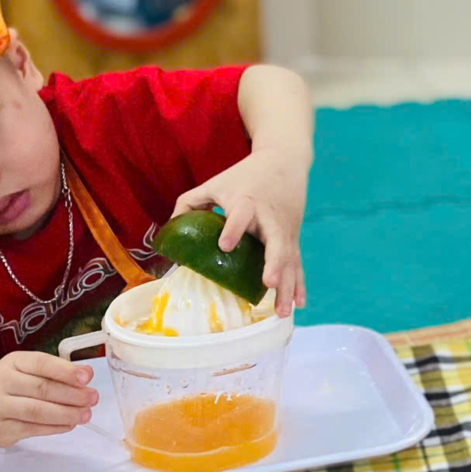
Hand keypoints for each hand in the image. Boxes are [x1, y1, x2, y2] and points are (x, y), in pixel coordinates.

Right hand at [0, 350, 96, 447]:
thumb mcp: (28, 370)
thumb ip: (56, 371)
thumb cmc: (10, 386)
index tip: (87, 377)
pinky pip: (32, 429)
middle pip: (42, 389)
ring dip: (66, 413)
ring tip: (85, 414)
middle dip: (72, 395)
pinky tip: (69, 424)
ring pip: (37, 411)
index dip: (65, 371)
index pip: (41, 363)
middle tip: (92, 398)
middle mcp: (2, 382)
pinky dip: (54, 427)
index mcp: (12, 362)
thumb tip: (86, 374)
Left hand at [174, 147, 309, 313]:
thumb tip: (171, 231)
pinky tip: (299, 304)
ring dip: (288, 285)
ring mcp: (285, 228)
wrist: (284, 160)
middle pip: (276, 241)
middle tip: (269, 282)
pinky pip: (297, 263)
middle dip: (274, 263)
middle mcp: (269, 216)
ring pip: (290, 259)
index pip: (241, 213)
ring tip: (283, 311)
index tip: (224, 246)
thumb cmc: (243, 175)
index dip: (233, 228)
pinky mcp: (294, 236)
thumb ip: (189, 203)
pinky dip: (299, 284)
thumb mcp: (214, 183)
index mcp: (246, 200)